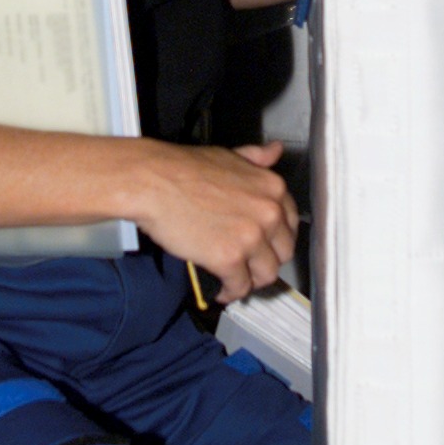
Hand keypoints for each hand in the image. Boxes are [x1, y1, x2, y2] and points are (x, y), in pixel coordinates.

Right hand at [131, 140, 297, 303]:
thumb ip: (256, 159)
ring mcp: (251, 238)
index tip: (264, 245)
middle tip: (248, 265)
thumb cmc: (183, 168)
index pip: (290, 224)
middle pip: (282, 252)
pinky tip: (219, 290)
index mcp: (272, 188)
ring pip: (266, 274)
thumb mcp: (228, 156)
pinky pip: (239, 287)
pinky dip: (229, 293)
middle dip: (265, 261)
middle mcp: (269, 213)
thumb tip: (275, 151)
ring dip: (250, 281)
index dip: (276, 238)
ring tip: (234, 280)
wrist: (153, 182)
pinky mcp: (229, 259)